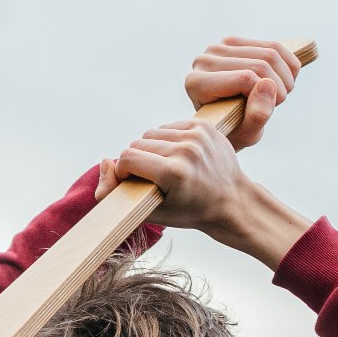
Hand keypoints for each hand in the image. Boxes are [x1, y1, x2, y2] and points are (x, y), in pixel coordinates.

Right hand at [97, 119, 311, 269]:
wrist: (233, 201)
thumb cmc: (190, 211)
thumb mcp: (151, 211)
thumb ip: (117, 193)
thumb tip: (104, 161)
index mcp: (174, 173)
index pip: (127, 158)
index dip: (125, 171)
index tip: (135, 182)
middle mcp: (186, 150)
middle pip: (138, 144)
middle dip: (138, 160)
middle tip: (153, 177)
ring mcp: (197, 135)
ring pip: (152, 134)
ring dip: (152, 149)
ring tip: (165, 167)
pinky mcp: (203, 125)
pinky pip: (168, 127)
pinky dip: (167, 140)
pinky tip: (177, 156)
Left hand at [183, 36, 302, 147]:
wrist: (228, 119)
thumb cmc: (235, 129)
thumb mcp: (247, 134)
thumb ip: (256, 116)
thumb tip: (268, 85)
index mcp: (198, 83)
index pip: (246, 78)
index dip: (268, 94)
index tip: (271, 108)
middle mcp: (204, 60)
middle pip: (260, 64)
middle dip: (281, 86)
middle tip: (279, 101)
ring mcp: (218, 48)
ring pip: (270, 52)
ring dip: (287, 76)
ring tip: (281, 93)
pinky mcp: (233, 41)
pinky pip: (273, 45)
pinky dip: (289, 63)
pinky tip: (286, 80)